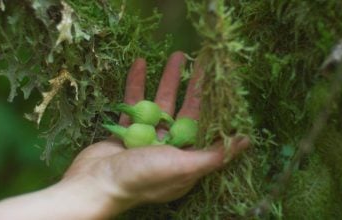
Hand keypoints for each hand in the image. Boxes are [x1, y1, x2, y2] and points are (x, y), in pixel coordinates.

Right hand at [60, 52, 249, 218]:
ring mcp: (146, 140)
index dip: (212, 104)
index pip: (204, 127)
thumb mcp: (182, 166)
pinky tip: (138, 65)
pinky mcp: (126, 132)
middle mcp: (168, 149)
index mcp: (185, 159)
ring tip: (173, 56)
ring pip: (160, 105)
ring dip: (165, 80)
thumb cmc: (142, 177)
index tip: (218, 82)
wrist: (95, 183)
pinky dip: (136, 86)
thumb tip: (246, 141)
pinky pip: (134, 105)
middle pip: (183, 111)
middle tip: (197, 61)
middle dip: (190, 86)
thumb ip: (214, 154)